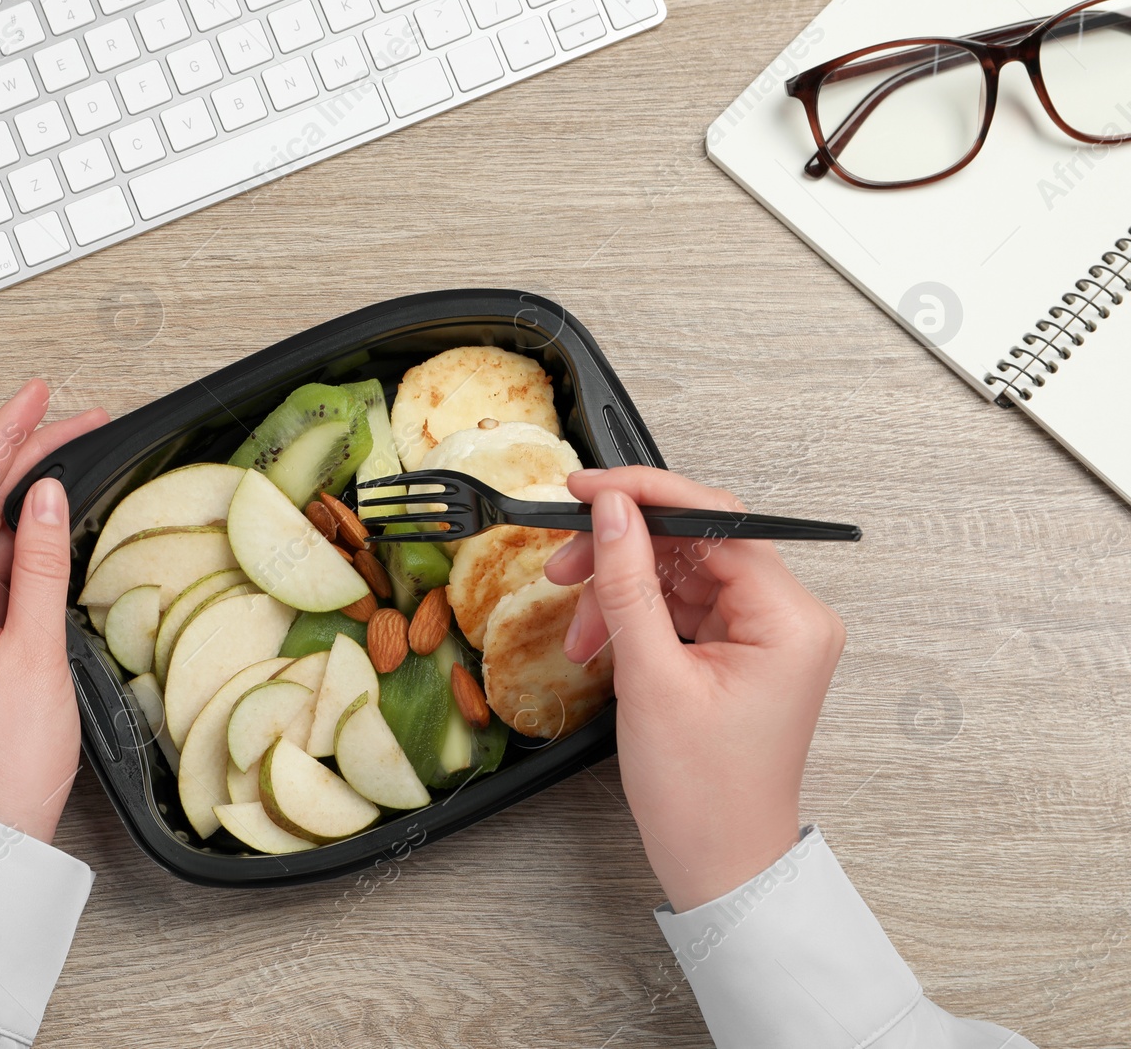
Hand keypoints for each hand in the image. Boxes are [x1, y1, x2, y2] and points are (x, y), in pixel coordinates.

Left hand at [0, 380, 108, 840]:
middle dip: (25, 456)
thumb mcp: (33, 654)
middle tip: (77, 413)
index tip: (34, 394)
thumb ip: (39, 567)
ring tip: (79, 446)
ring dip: (31, 491)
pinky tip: (60, 509)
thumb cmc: (3, 761)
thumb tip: (47, 495)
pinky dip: (31, 536)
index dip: (2, 438)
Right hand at [544, 467, 845, 910]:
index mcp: (791, 620)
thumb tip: (614, 512)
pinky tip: (596, 639)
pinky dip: (634, 617)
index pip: (718, 519)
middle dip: (623, 550)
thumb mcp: (652, 678)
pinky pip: (681, 609)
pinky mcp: (739, 654)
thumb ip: (629, 584)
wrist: (719, 866)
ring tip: (574, 621)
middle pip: (695, 543)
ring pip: (680, 575)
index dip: (648, 495)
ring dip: (620, 590)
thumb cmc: (705, 796)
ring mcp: (765, 637)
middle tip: (563, 558)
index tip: (589, 488)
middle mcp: (789, 620)